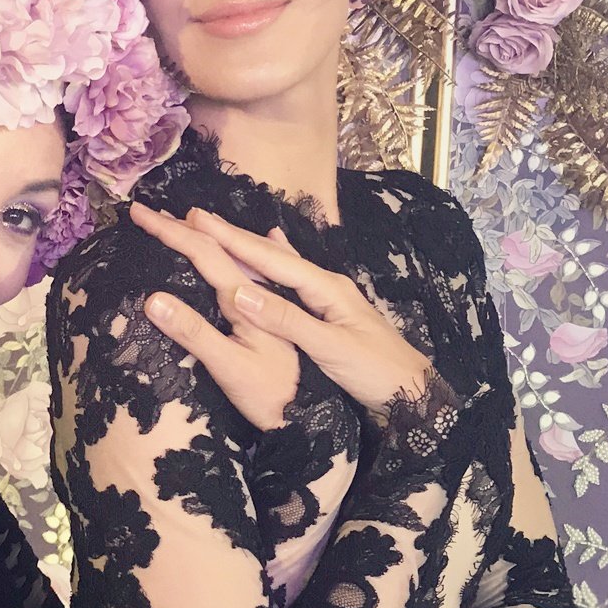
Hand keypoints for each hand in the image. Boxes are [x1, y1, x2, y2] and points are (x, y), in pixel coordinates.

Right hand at [133, 203, 431, 419]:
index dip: (229, 240)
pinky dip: (272, 260)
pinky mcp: (328, 310)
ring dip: (245, 245)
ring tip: (218, 226)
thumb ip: (287, 320)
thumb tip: (240, 292)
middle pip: (270, 254)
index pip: (268, 259)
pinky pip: (289, 278)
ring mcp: (327, 295)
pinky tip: (273, 245)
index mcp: (324, 287)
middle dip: (230, 235)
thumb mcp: (330, 348)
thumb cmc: (375, 372)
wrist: (414, 391)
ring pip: (277, 264)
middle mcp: (325, 283)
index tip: (194, 221)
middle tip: (192, 215)